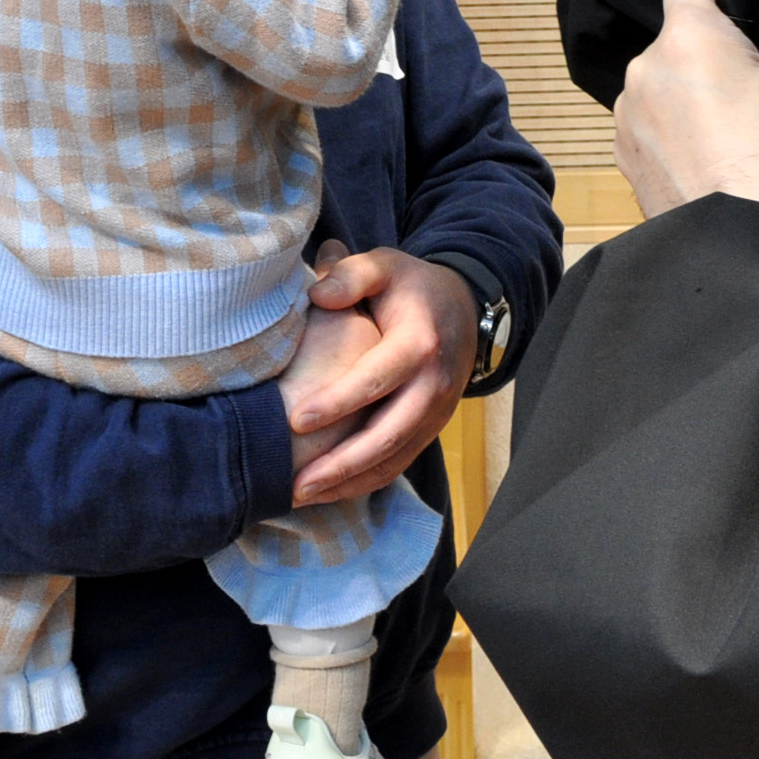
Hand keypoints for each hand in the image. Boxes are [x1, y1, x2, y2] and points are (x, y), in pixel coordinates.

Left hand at [283, 243, 477, 506]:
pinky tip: (330, 491)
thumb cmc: (410, 286)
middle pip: (388, 434)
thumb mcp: (385, 265)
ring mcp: (437, 412)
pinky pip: (400, 463)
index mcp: (420, 343)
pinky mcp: (432, 428)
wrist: (464, 308)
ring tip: (304, 494)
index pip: (376, 380)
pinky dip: (366, 482)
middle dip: (341, 463)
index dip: (337, 403)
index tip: (294, 420)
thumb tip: (318, 294)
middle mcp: (434, 384)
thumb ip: (351, 274)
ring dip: (350, 481)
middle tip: (296, 481)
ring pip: (394, 458)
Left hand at [614, 0, 758, 218]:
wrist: (737, 229)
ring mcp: (625, 109)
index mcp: (688, 36)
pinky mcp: (621, 147)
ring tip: (724, 132)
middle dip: (708, 55)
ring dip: (686, 94)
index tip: (731, 11)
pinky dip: (671, 130)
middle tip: (745, 90)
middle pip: (677, 39)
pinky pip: (648, 121)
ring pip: (662, 82)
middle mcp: (645, 65)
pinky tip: (701, 156)